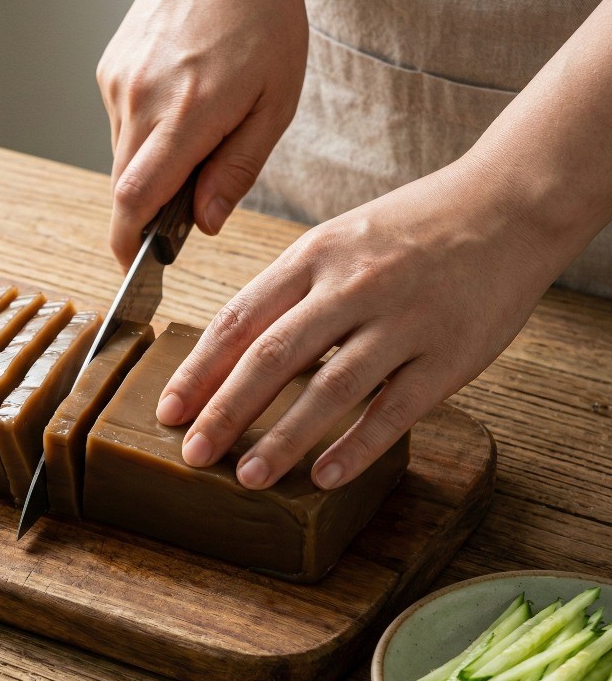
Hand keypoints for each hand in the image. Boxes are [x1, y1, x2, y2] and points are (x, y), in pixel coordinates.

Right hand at [96, 0, 307, 268]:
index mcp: (186, 113)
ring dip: (150, 166)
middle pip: (125, 187)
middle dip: (148, 208)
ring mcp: (119, 82)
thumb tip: (205, 222)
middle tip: (187, 195)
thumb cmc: (262, 19)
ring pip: (122, 157)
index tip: (132, 266)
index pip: (135, 199)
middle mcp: (141, 98)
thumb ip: (238, 170)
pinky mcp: (110, 69)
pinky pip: (120, 124)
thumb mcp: (274, 102)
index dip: (128, 243)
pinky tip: (177, 101)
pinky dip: (144, 132)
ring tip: (194, 127)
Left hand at [155, 154, 566, 489]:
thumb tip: (235, 355)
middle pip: (273, 356)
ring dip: (283, 439)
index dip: (200, 370)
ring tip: (248, 477)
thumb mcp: (339, 240)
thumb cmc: (413, 230)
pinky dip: (357, 447)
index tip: (170, 410)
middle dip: (226, 411)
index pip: (241, 318)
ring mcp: (402, 321)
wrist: (510, 204)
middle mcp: (353, 286)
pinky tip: (325, 476)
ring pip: (330, 388)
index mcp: (316, 255)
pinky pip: (394, 409)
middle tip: (193, 455)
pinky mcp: (447, 355)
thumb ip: (291, 292)